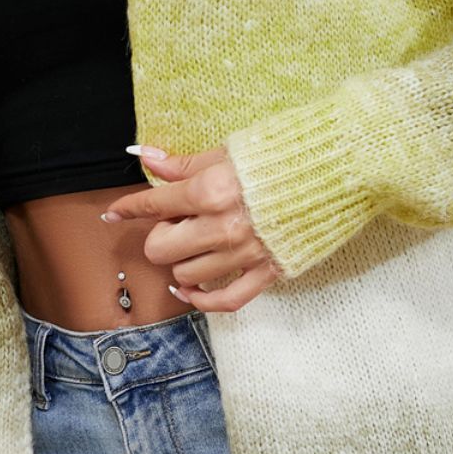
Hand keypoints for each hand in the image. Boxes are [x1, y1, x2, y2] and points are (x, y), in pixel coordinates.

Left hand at [100, 145, 283, 311]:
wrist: (337, 172)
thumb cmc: (283, 156)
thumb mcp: (228, 152)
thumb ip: (184, 163)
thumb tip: (145, 156)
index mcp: (210, 191)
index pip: (153, 205)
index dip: (128, 208)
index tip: (115, 213)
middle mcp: (222, 227)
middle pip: (161, 249)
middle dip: (161, 236)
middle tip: (177, 223)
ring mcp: (244, 254)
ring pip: (186, 276)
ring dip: (182, 262)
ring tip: (197, 244)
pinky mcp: (266, 272)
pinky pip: (224, 301)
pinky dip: (202, 300)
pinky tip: (191, 291)